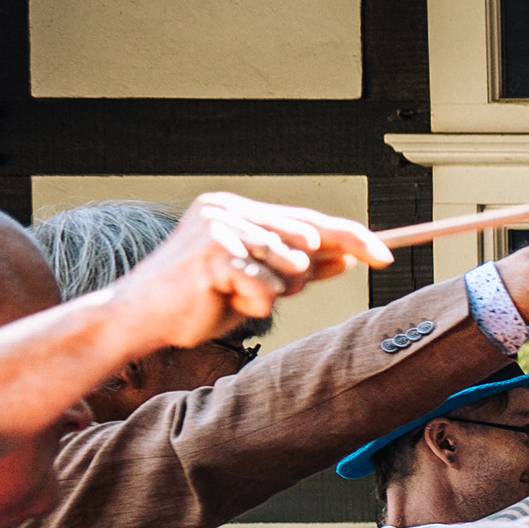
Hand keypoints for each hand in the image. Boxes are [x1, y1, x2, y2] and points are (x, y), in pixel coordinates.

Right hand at [101, 193, 385, 349]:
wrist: (142, 318)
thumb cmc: (198, 300)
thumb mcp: (257, 280)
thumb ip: (298, 265)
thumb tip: (346, 254)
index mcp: (238, 209)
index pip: (310, 220)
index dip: (353, 237)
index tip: (386, 256)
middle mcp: (229, 209)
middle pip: (308, 244)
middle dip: (294, 278)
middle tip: (252, 290)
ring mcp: (221, 228)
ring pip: (290, 268)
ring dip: (268, 294)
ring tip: (229, 294)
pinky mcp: (215, 253)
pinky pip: (266, 287)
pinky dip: (251, 303)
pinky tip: (219, 299)